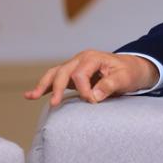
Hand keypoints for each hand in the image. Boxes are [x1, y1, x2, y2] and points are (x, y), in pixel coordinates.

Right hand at [23, 50, 158, 105]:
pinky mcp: (72, 76)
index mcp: (93, 58)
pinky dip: (44, 87)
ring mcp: (75, 66)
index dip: (84, 90)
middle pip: (63, 72)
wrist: (132, 69)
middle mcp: (80, 59)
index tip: (93, 102)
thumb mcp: (125, 78)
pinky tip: (30, 95)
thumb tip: (94, 96)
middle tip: (56, 104)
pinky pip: (55, 79)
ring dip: (43, 86)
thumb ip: (110, 85)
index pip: (80, 74)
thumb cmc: (129, 72)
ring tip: (31, 96)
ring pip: (54, 74)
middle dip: (57, 88)